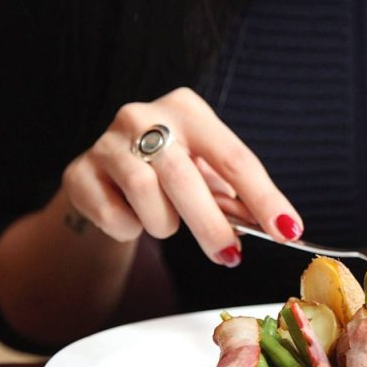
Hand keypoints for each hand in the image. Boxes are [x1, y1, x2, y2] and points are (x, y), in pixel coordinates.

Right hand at [61, 87, 301, 266]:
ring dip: (164, 222)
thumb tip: (280, 228)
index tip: (288, 230)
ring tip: (168, 223)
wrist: (107, 175)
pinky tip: (132, 218)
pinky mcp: (78, 171)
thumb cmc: (171, 172)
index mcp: (188, 110)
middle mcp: (144, 116)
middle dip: (211, 224)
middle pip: (184, 176)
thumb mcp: (208, 174)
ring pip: (144, 193)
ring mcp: (106, 142)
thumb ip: (238, 197)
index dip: (263, 198)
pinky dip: (129, 228)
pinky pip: (112, 214)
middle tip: (230, 256)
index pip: (234, 157)